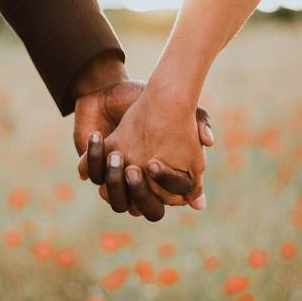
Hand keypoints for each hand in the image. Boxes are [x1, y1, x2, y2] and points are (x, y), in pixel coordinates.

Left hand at [74, 79, 213, 220]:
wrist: (112, 92)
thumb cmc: (150, 104)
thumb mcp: (179, 108)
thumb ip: (200, 122)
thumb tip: (210, 141)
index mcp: (161, 178)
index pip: (164, 201)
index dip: (161, 188)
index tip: (154, 164)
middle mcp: (138, 184)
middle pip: (137, 208)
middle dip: (136, 191)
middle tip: (132, 168)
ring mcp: (114, 179)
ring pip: (112, 197)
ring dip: (112, 179)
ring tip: (114, 154)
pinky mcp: (92, 167)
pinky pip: (91, 173)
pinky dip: (92, 160)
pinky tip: (98, 139)